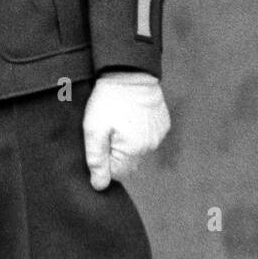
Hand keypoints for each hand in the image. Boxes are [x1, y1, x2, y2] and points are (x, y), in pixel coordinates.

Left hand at [83, 72, 170, 190]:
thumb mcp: (94, 129)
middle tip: (107, 129)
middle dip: (117, 152)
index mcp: (132, 151)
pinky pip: (149, 137)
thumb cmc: (108, 100)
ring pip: (139, 150)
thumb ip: (96, 160)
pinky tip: (131, 115)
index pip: (117, 174)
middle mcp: (150, 147)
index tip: (100, 141)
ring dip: (128, 142)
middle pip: (129, 163)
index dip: (105, 162)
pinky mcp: (163, 124)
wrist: (130, 72)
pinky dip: (140, 131)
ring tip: (119, 119)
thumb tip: (99, 186)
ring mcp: (159, 136)